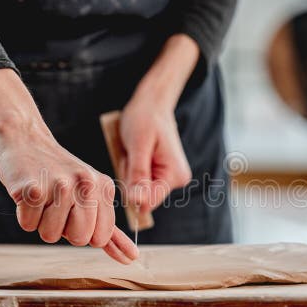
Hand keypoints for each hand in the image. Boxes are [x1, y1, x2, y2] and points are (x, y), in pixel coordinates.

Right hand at [0, 69, 138, 263]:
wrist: (26, 141)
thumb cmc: (58, 174)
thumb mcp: (91, 196)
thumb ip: (109, 230)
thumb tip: (132, 257)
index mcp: (104, 188)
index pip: (99, 238)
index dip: (81, 231)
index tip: (73, 211)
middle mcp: (86, 184)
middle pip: (78, 239)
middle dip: (62, 230)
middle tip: (56, 205)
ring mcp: (60, 185)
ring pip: (50, 235)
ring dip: (41, 222)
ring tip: (42, 197)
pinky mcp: (33, 188)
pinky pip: (28, 225)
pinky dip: (23, 214)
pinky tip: (27, 192)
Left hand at [121, 34, 199, 213]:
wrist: (152, 103)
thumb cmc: (145, 118)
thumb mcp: (138, 146)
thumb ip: (139, 176)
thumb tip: (138, 203)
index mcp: (174, 175)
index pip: (148, 201)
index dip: (131, 188)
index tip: (131, 162)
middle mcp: (176, 180)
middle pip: (142, 196)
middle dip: (130, 176)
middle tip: (132, 153)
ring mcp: (169, 177)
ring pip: (138, 189)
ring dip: (130, 172)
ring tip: (134, 151)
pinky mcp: (161, 174)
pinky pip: (139, 181)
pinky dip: (132, 169)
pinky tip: (135, 154)